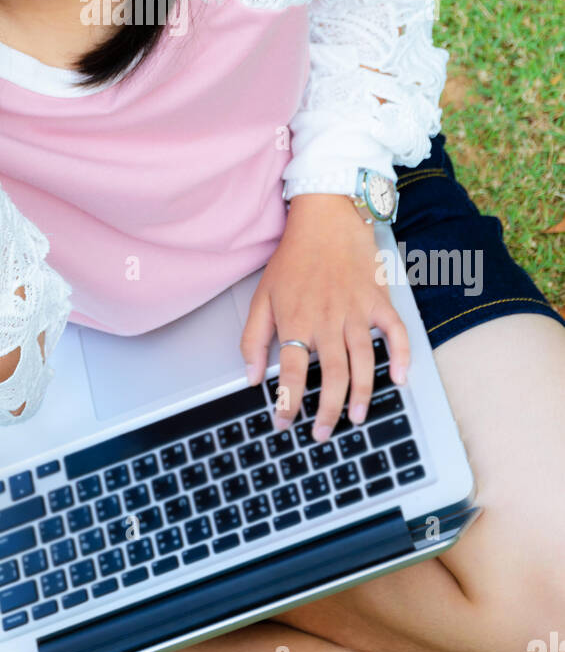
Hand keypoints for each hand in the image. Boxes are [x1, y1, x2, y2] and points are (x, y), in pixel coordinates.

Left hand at [240, 195, 410, 441]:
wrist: (326, 217)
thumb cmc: (293, 258)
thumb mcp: (262, 296)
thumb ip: (253, 338)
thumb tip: (251, 377)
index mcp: (297, 320)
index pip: (292, 373)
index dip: (287, 403)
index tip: (284, 423)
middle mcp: (328, 321)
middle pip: (332, 376)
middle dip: (328, 411)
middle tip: (322, 433)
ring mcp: (357, 311)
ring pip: (364, 363)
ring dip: (361, 395)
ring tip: (356, 418)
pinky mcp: (379, 301)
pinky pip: (395, 334)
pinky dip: (401, 358)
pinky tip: (399, 379)